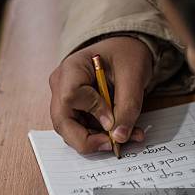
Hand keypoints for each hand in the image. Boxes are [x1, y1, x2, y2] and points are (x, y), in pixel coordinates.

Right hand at [49, 36, 152, 153]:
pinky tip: (120, 133)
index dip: (92, 112)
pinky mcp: (73, 110)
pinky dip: (100, 137)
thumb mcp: (133, 76)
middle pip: (62, 122)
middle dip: (88, 140)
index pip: (70, 97)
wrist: (124, 50)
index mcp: (71, 68)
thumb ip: (127, 106)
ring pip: (70, 131)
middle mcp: (61, 85)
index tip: (114, 117)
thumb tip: (119, 137)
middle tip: (114, 145)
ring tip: (125, 137)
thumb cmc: (126, 54)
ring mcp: (64, 98)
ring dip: (97, 140)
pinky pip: (81, 130)